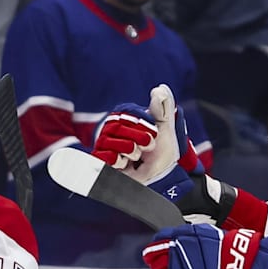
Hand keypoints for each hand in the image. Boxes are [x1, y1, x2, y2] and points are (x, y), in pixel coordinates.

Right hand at [90, 85, 203, 201]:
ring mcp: (106, 145)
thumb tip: (160, 88)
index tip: (154, 134)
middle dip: (138, 139)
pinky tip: (123, 165)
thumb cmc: (163, 155)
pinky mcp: (101, 161)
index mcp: (127, 119)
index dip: (142, 125)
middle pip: (117, 126)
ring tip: (135, 158)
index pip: (127, 113)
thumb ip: (163, 109)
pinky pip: (102, 155)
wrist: (161, 180)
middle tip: (146, 149)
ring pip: (110, 141)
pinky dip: (117, 161)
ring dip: (129, 151)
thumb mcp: (166, 130)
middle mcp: (113, 130)